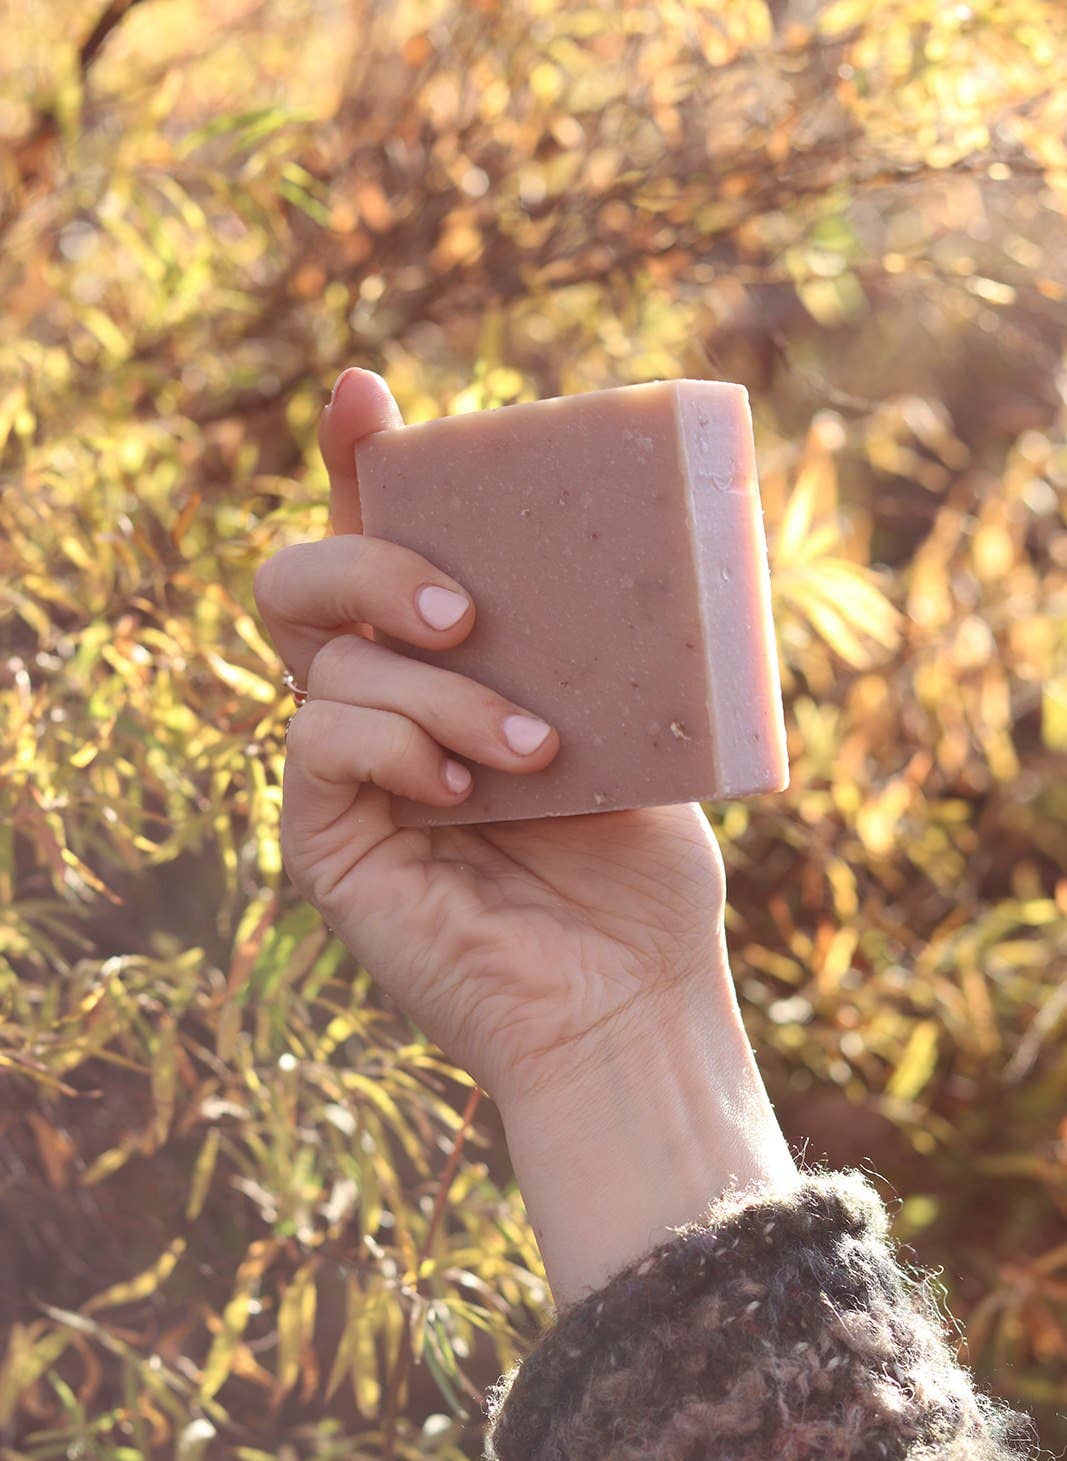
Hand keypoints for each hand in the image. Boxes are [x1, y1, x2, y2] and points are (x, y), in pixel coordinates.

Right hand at [256, 369, 728, 1107]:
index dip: (359, 462)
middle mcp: (380, 710)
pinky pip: (318, 742)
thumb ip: (590, 643)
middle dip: (371, 563)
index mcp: (446, 671)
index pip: (382, 544)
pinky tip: (466, 793)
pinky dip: (396, 746)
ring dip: (437, 695)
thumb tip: (595, 541)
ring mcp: (344, 776)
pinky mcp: (325, 839)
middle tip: (467, 614)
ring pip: (325, 665)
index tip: (363, 393)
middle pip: (302, 581)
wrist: (630, 1002)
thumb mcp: (633, 726)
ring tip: (533, 754)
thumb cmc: (641, 875)